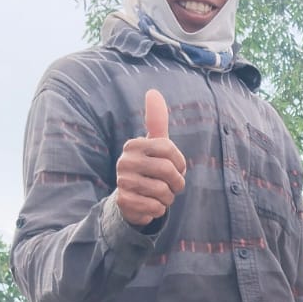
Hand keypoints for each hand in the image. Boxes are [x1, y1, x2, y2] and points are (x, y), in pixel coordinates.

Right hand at [114, 89, 186, 226]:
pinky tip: (151, 205)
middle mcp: (124, 161)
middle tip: (173, 186)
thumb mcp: (155, 144)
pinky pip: (155, 207)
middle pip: (167, 171)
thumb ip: (156, 121)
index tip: (176, 168)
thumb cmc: (150, 167)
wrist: (132, 198)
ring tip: (161, 195)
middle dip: (177, 183)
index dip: (180, 163)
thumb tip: (153, 92)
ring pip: (163, 192)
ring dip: (168, 198)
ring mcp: (122, 182)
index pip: (169, 150)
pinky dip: (159, 209)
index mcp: (134, 145)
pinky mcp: (123, 202)